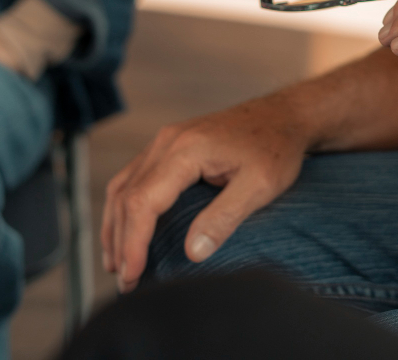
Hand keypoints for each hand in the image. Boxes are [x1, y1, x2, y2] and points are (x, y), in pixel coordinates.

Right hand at [102, 95, 308, 292]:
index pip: (143, 201)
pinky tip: (125, 230)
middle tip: (126, 281)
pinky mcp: (169, 145)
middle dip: (121, 242)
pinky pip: (133, 177)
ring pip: (123, 186)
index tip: (133, 274)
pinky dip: (124, 207)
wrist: (282, 115)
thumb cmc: (276, 148)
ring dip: (115, 226)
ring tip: (117, 264)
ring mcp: (165, 140)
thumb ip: (225, 217)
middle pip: (126, 196)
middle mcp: (167, 141)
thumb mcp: (261, 186)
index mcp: (186, 149)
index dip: (134, 242)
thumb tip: (192, 252)